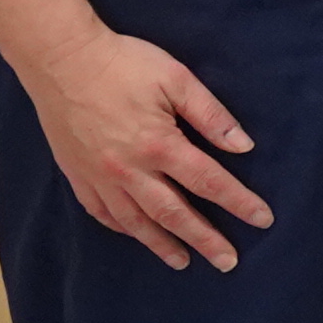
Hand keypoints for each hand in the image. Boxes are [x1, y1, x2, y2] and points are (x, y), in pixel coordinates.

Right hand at [9, 27, 272, 271]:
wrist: (60, 60)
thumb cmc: (124, 64)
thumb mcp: (177, 79)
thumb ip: (211, 115)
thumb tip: (243, 146)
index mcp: (159, 145)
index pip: (209, 182)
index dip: (239, 203)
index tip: (262, 219)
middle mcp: (129, 170)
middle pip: (175, 214)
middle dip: (205, 239)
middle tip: (228, 262)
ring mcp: (99, 177)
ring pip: (137, 222)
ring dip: (163, 244)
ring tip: (185, 262)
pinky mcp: (77, 175)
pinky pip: (102, 213)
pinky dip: (123, 229)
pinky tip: (136, 235)